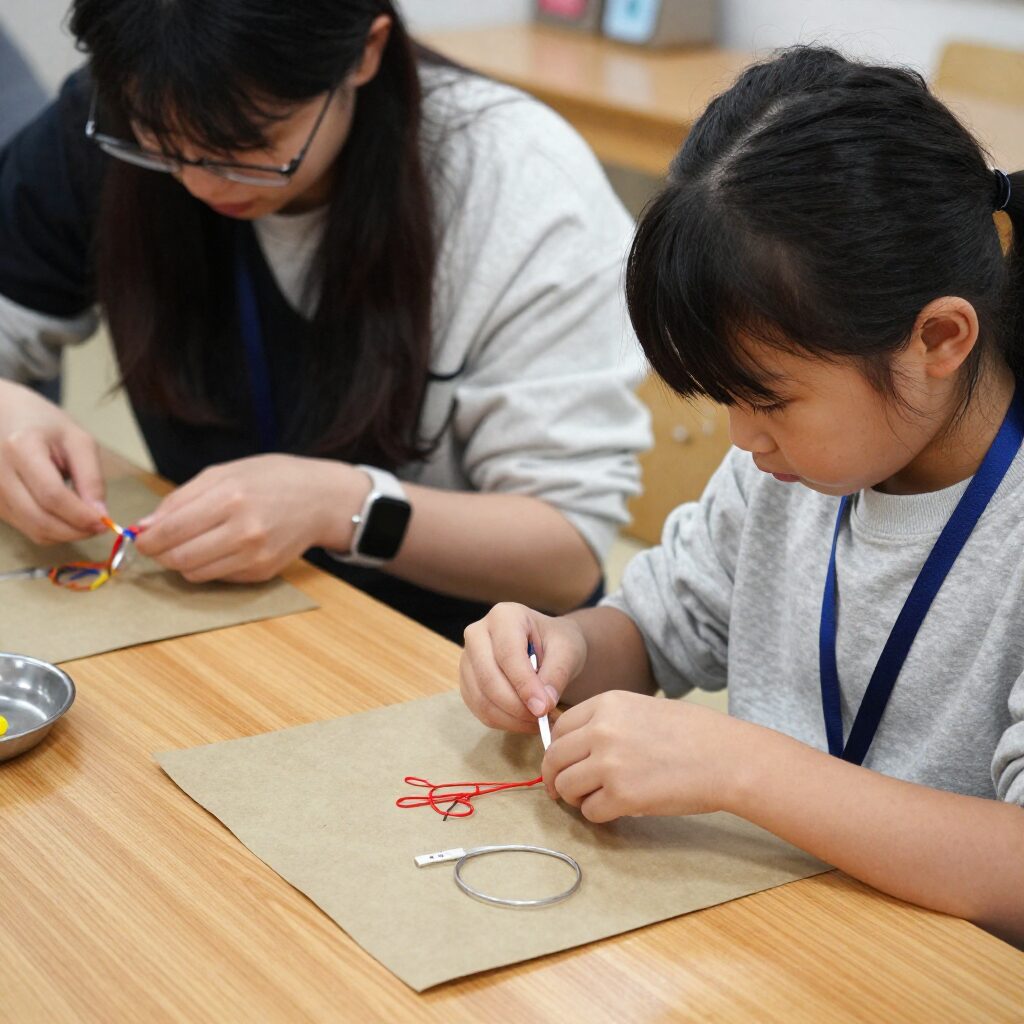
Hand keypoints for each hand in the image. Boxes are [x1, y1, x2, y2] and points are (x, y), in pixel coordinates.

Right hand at [0, 381, 105, 543]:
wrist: (4, 416)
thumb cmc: (45, 426)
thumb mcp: (78, 441)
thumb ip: (91, 477)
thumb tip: (100, 515)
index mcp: (21, 448)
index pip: (52, 495)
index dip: (80, 515)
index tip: (105, 522)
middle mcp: (0, 473)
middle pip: (40, 519)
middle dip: (76, 531)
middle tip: (99, 527)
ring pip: (33, 530)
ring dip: (65, 534)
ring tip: (86, 521)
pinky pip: (27, 528)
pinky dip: (52, 530)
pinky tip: (66, 516)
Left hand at [135, 455, 368, 582]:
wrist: (321, 499)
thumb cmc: (272, 479)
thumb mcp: (225, 473)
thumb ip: (182, 498)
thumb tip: (146, 526)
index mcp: (231, 498)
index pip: (171, 530)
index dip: (148, 539)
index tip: (142, 538)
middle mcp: (244, 531)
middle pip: (179, 557)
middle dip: (160, 554)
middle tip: (158, 545)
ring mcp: (255, 555)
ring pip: (195, 573)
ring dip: (182, 562)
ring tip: (190, 544)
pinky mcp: (263, 572)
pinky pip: (219, 577)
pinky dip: (209, 566)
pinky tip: (220, 548)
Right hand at [460, 602, 587, 732]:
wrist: (546, 646)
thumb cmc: (557, 643)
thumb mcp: (567, 651)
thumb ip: (556, 674)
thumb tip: (542, 705)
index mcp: (504, 616)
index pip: (508, 654)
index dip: (524, 684)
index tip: (543, 708)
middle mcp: (478, 633)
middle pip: (488, 678)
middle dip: (516, 706)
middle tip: (543, 718)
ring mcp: (468, 659)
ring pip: (481, 698)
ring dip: (511, 718)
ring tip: (538, 721)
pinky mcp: (467, 682)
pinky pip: (480, 710)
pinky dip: (503, 722)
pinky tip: (525, 721)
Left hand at [542, 691, 742, 822]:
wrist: (726, 757)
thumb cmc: (692, 734)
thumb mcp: (642, 709)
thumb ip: (606, 723)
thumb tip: (575, 745)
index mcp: (606, 704)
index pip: (560, 728)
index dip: (557, 750)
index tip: (560, 763)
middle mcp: (601, 730)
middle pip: (555, 758)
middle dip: (555, 777)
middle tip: (562, 790)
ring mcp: (609, 764)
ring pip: (567, 787)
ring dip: (576, 798)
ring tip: (594, 799)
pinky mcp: (622, 797)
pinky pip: (591, 812)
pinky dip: (599, 814)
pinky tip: (616, 808)